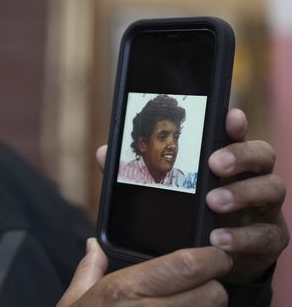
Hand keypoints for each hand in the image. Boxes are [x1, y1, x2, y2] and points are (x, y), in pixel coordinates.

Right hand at [57, 239, 230, 305]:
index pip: (187, 266)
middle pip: (213, 294)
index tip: (217, 256)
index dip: (212, 258)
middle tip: (207, 285)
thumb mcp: (74, 300)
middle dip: (215, 288)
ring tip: (191, 305)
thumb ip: (89, 270)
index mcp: (124, 289)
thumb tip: (93, 246)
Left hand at [95, 108, 288, 284]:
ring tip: (213, 203)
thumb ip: (138, 171)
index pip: (235, 133)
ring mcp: (265, 206)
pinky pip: (266, 233)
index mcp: (226, 158)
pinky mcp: (270, 236)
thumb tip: (104, 153)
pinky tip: (219, 240)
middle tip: (213, 164)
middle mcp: (251, 176)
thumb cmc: (188, 213)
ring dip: (242, 194)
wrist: (212, 259)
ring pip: (272, 188)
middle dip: (239, 156)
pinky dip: (243, 236)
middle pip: (262, 154)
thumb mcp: (165, 191)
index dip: (235, 123)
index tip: (229, 116)